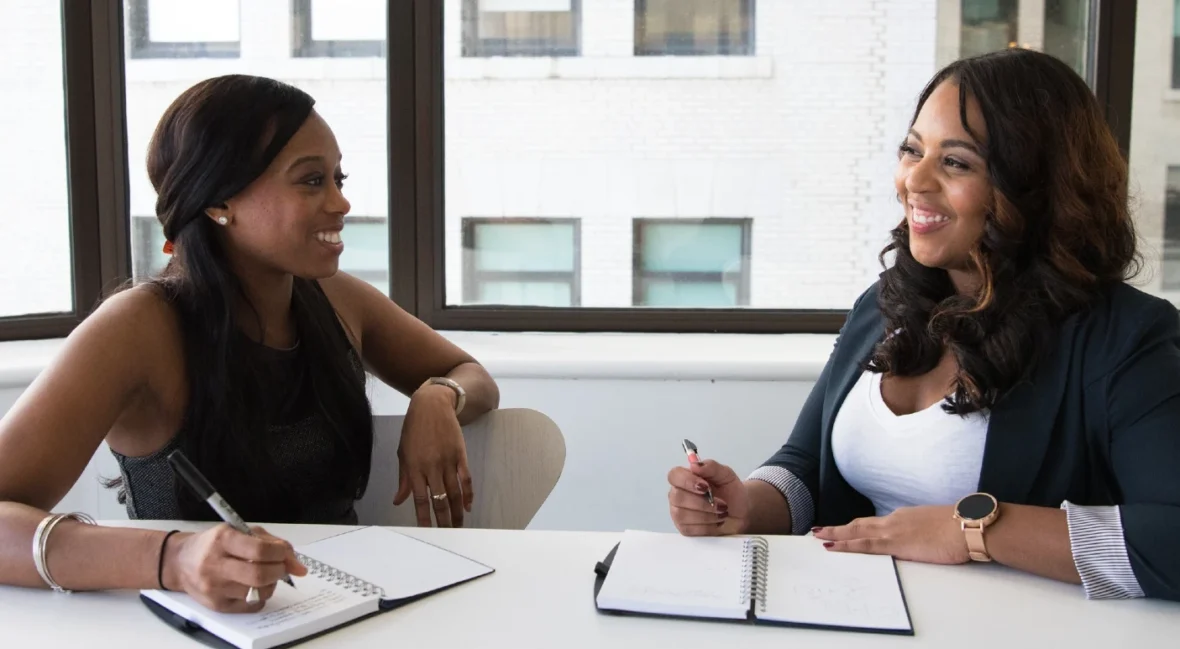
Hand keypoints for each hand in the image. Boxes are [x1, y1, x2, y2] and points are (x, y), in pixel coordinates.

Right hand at [165, 524, 306, 612]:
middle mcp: (215, 564)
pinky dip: (260, 597)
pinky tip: (254, 586)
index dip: (280, 554)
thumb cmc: (214, 544)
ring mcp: (214, 588)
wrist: (180, 562)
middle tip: (281, 567)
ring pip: (257, 592)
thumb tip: (298, 566)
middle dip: (279, 571)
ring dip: (270, 584)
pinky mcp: (216, 605)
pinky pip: (250, 606)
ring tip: (265, 575)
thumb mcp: (240, 532)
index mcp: (222, 540)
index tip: (284, 554)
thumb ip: (271, 543)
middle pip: (259, 575)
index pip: (259, 550)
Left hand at [393, 386, 472, 527]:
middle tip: (447, 535)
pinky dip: (468, 494)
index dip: (424, 517)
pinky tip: (468, 506)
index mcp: (414, 467)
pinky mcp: (460, 455)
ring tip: (458, 526)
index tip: (427, 532)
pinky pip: (466, 479)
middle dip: (443, 520)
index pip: (419, 499)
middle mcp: (431, 467)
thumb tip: (398, 500)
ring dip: (456, 512)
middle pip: (439, 500)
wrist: (432, 405)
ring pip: (454, 493)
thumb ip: (403, 478)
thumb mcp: (403, 452)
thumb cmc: (414, 429)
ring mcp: (448, 461)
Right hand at [667, 459, 749, 535]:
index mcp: (685, 478)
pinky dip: (707, 527)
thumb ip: (711, 467)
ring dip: (707, 515)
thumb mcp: (726, 475)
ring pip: (683, 515)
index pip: (674, 476)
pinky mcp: (685, 529)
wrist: (741, 512)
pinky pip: (690, 529)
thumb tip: (694, 464)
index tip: (706, 487)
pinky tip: (717, 522)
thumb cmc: (731, 492)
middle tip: (722, 504)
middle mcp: (678, 495)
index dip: (687, 481)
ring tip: (722, 513)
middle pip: (677, 497)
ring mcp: (679, 513)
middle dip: (702, 503)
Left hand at [812, 505, 969, 563]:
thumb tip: (920, 538)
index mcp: (903, 517)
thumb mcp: (936, 528)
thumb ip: (923, 531)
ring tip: (817, 536)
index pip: (874, 523)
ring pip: (855, 532)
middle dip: (838, 528)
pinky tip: (832, 546)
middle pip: (859, 524)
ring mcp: (893, 531)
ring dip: (835, 534)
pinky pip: (864, 544)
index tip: (844, 529)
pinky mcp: (896, 544)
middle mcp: (894, 521)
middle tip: (818, 530)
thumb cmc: (960, 528)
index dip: (856, 526)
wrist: (969, 526)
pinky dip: (845, 545)